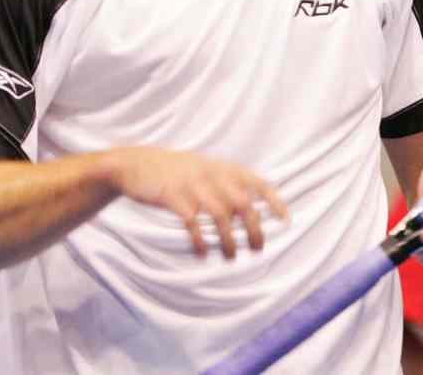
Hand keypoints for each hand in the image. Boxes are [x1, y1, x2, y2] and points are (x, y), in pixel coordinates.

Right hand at [103, 146, 287, 259]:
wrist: (137, 163)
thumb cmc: (177, 171)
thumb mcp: (206, 168)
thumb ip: (228, 182)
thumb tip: (252, 206)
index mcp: (225, 168)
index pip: (258, 183)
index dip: (274, 201)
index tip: (285, 221)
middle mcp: (213, 175)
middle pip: (243, 203)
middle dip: (254, 228)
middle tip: (258, 249)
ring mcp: (193, 185)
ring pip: (220, 215)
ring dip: (229, 240)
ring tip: (231, 257)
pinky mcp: (172, 197)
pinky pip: (192, 222)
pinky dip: (199, 240)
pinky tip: (202, 254)